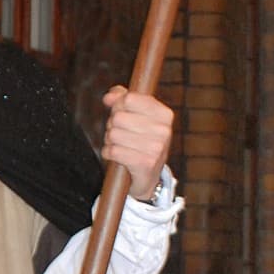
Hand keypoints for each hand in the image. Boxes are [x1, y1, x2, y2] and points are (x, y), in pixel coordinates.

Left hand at [101, 86, 172, 202]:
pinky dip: (108, 153)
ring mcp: (156, 148)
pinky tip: (116, 156)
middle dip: (112, 125)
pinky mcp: (145, 164)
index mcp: (164, 114)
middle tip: (120, 134)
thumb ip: (122, 99)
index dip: (118, 106)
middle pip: (118, 117)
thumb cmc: (140, 141)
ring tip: (120, 145)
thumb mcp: (136, 116)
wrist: (148, 176)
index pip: (129, 99)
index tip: (122, 114)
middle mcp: (164, 130)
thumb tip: (108, 97)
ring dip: (110, 141)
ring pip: (114, 134)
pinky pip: (113, 151)